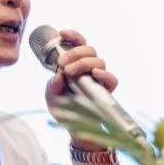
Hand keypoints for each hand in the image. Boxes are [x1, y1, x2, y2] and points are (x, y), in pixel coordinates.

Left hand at [44, 29, 118, 151]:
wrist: (76, 131)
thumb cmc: (65, 111)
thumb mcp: (52, 98)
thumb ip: (52, 86)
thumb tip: (58, 75)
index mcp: (76, 65)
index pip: (78, 44)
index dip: (73, 36)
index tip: (62, 33)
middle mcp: (89, 69)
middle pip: (89, 49)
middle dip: (75, 52)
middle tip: (62, 63)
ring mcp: (100, 80)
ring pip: (99, 61)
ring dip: (84, 62)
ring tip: (70, 72)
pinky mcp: (108, 91)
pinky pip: (112, 78)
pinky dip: (103, 74)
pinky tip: (93, 75)